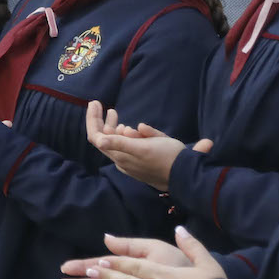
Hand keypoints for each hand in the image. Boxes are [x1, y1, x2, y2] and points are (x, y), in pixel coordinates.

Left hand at [85, 101, 211, 191]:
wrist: (186, 175)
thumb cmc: (165, 158)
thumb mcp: (143, 148)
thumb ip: (120, 144)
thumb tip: (98, 140)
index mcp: (120, 156)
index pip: (96, 137)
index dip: (92, 119)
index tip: (94, 103)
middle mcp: (122, 160)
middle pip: (104, 138)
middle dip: (101, 120)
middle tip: (99, 104)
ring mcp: (131, 161)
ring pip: (117, 141)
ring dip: (115, 126)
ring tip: (113, 113)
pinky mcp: (141, 161)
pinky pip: (129, 145)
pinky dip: (127, 134)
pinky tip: (134, 128)